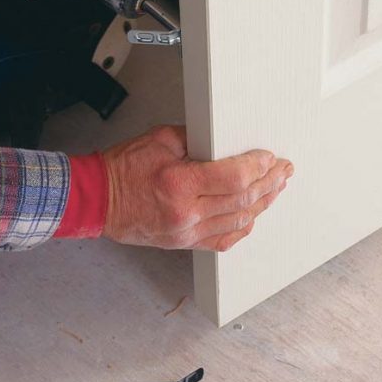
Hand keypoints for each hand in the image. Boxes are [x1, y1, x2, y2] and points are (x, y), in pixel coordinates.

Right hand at [102, 125, 293, 251]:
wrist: (98, 200)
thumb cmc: (123, 169)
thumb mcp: (160, 139)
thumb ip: (198, 139)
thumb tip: (227, 142)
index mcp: (179, 183)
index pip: (234, 178)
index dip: (258, 167)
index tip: (269, 158)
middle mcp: (186, 213)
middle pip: (243, 201)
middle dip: (269, 183)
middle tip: (283, 172)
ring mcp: (186, 232)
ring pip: (239, 222)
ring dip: (262, 204)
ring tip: (276, 190)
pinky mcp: (184, 242)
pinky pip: (224, 240)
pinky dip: (243, 227)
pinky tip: (254, 215)